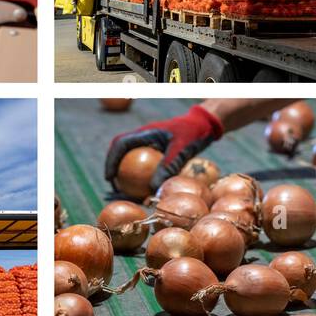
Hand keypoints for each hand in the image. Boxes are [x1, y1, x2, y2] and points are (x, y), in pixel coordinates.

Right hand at [105, 104, 224, 191]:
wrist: (206, 125)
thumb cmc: (193, 133)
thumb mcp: (180, 150)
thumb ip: (167, 166)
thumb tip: (153, 189)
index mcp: (144, 133)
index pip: (120, 144)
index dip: (111, 161)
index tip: (109, 177)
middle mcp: (144, 138)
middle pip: (121, 152)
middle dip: (114, 168)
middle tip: (114, 186)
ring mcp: (150, 144)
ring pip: (131, 159)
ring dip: (125, 173)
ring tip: (125, 191)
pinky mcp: (158, 151)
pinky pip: (145, 164)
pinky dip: (142, 176)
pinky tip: (146, 190)